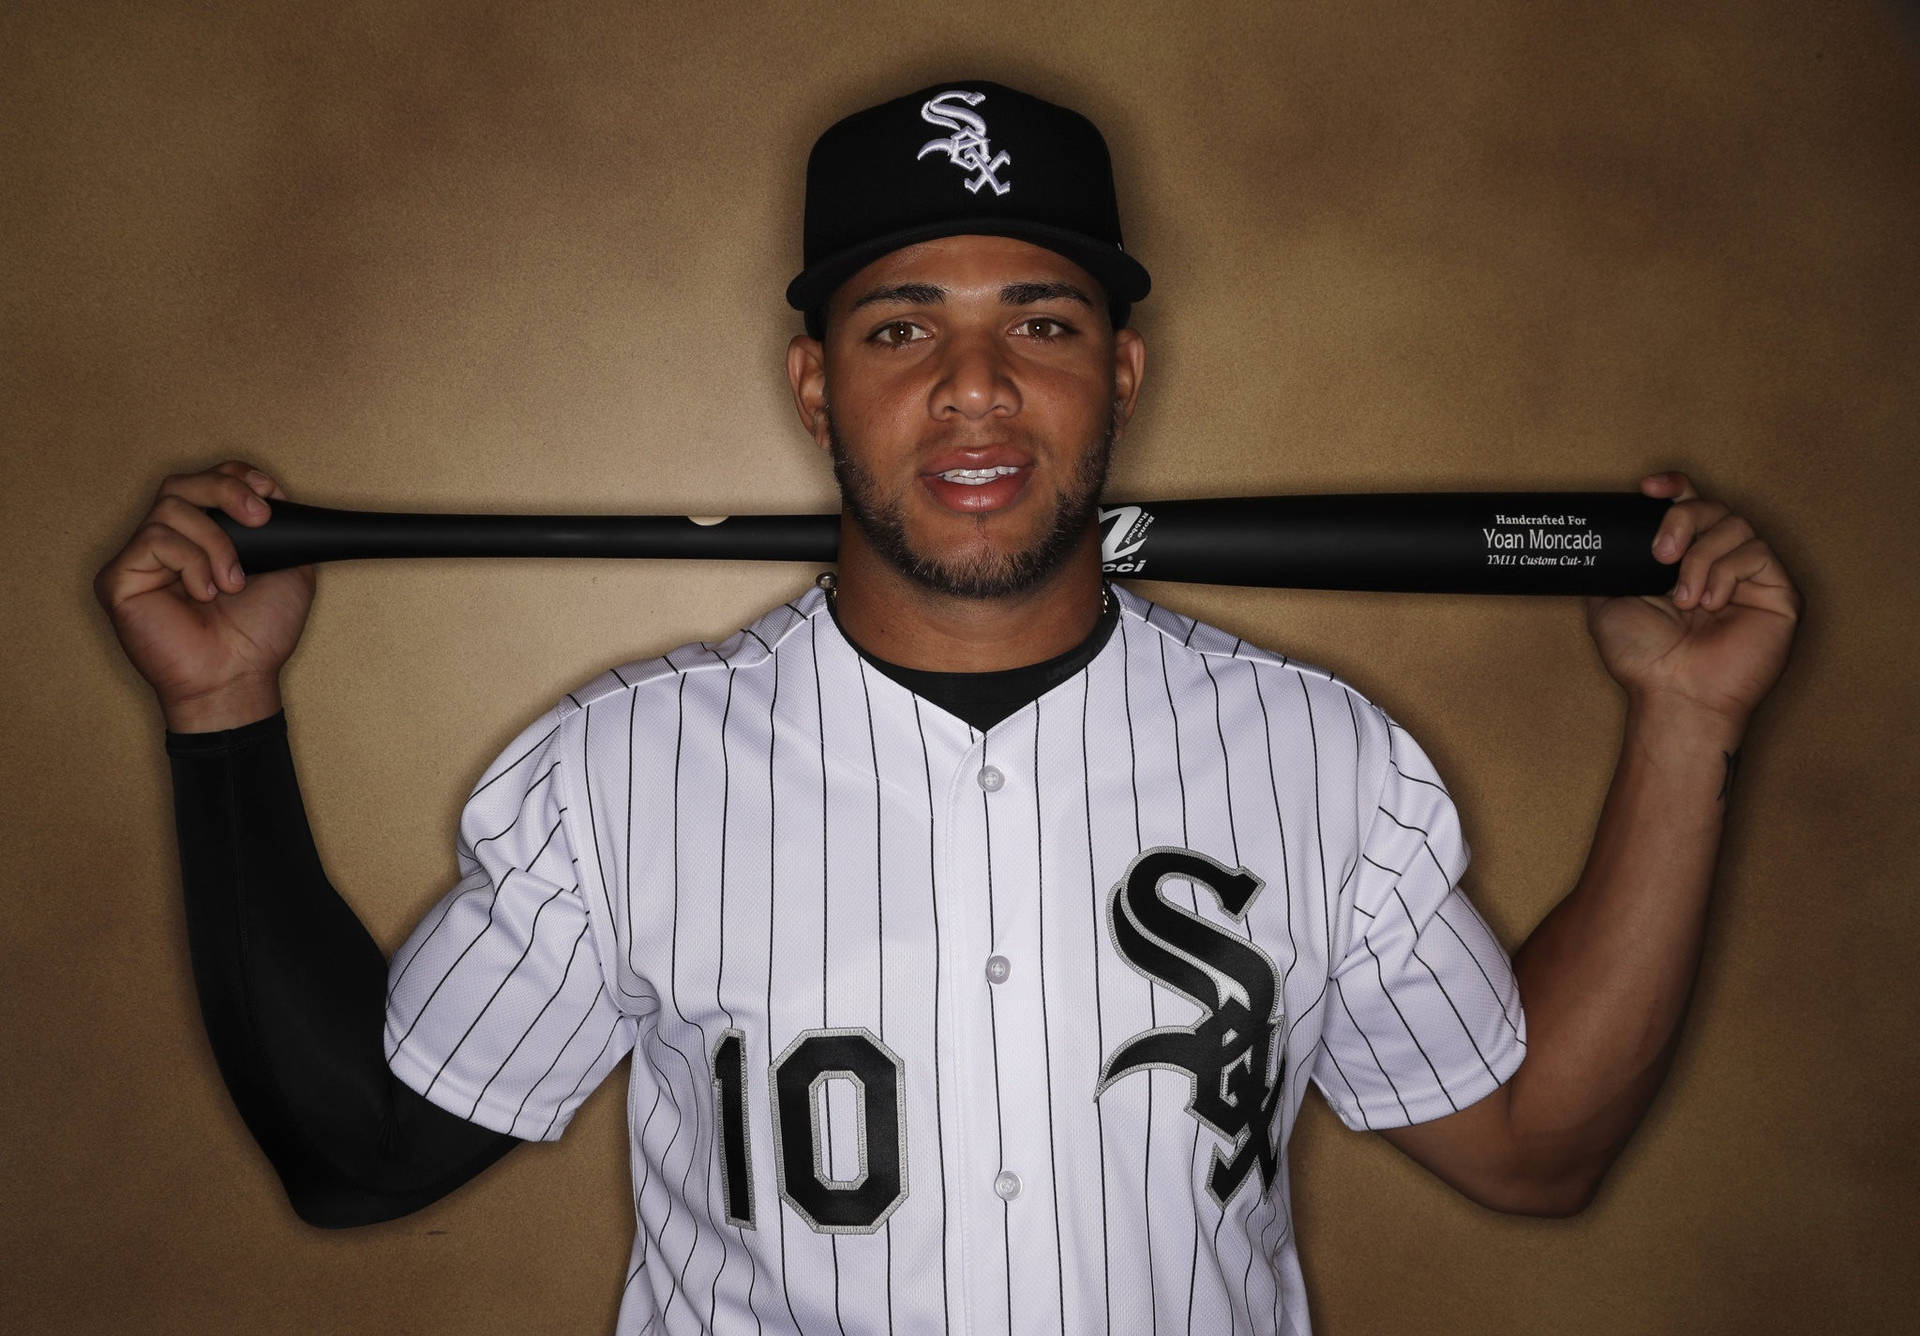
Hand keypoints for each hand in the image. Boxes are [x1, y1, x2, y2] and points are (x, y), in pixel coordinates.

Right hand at [94, 461, 316, 730]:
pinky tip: (204, 593)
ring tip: (233, 582)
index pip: (205, 482)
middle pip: (182, 484)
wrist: (238, 678)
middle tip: (258, 520)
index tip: (268, 493)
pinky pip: (153, 540)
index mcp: (202, 538)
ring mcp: (140, 559)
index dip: (235, 477)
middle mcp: (168, 543)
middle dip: (226, 491)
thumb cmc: (258, 635)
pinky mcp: (118, 578)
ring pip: (171, 508)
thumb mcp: (290, 570)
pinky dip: (191, 562)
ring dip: (215, 542)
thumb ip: (281, 531)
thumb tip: (275, 493)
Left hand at [1584, 472, 1800, 729]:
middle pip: (1712, 506)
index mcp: (1682, 562)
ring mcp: (1750, 576)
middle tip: (1660, 556)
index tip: (1647, 489)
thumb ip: (1613, 563)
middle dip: (1682, 520)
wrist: (1671, 693)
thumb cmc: (1643, 658)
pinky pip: (1757, 553)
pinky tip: (1710, 604)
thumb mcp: (1607, 600)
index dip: (1674, 487)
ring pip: (1735, 525)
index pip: (1688, 505)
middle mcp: (1718, 563)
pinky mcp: (1780, 591)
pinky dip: (1725, 572)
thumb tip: (1607, 536)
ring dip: (1701, 557)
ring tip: (1684, 599)